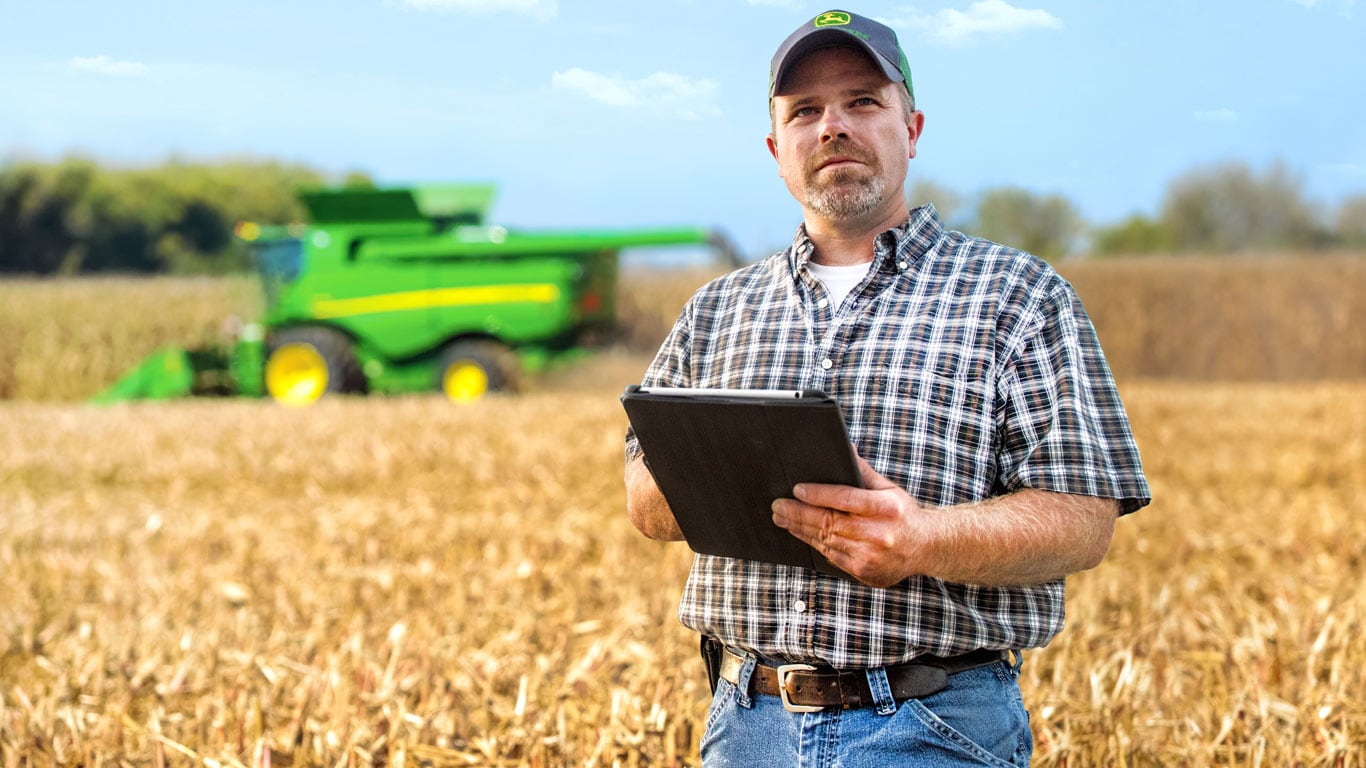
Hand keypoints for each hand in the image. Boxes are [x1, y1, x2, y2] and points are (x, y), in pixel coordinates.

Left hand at [771, 452, 924, 587]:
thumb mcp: (889, 488)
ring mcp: (871, 557)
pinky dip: (815, 543)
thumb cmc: (904, 514)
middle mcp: (879, 534)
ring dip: (800, 529)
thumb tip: (844, 449)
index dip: (818, 494)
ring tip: (782, 518)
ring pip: (826, 540)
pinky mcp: (865, 572)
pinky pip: (832, 556)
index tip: (797, 489)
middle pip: (830, 522)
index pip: (844, 499)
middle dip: (799, 513)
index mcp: (887, 508)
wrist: (928, 547)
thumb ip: (863, 472)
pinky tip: (802, 533)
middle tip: (778, 506)